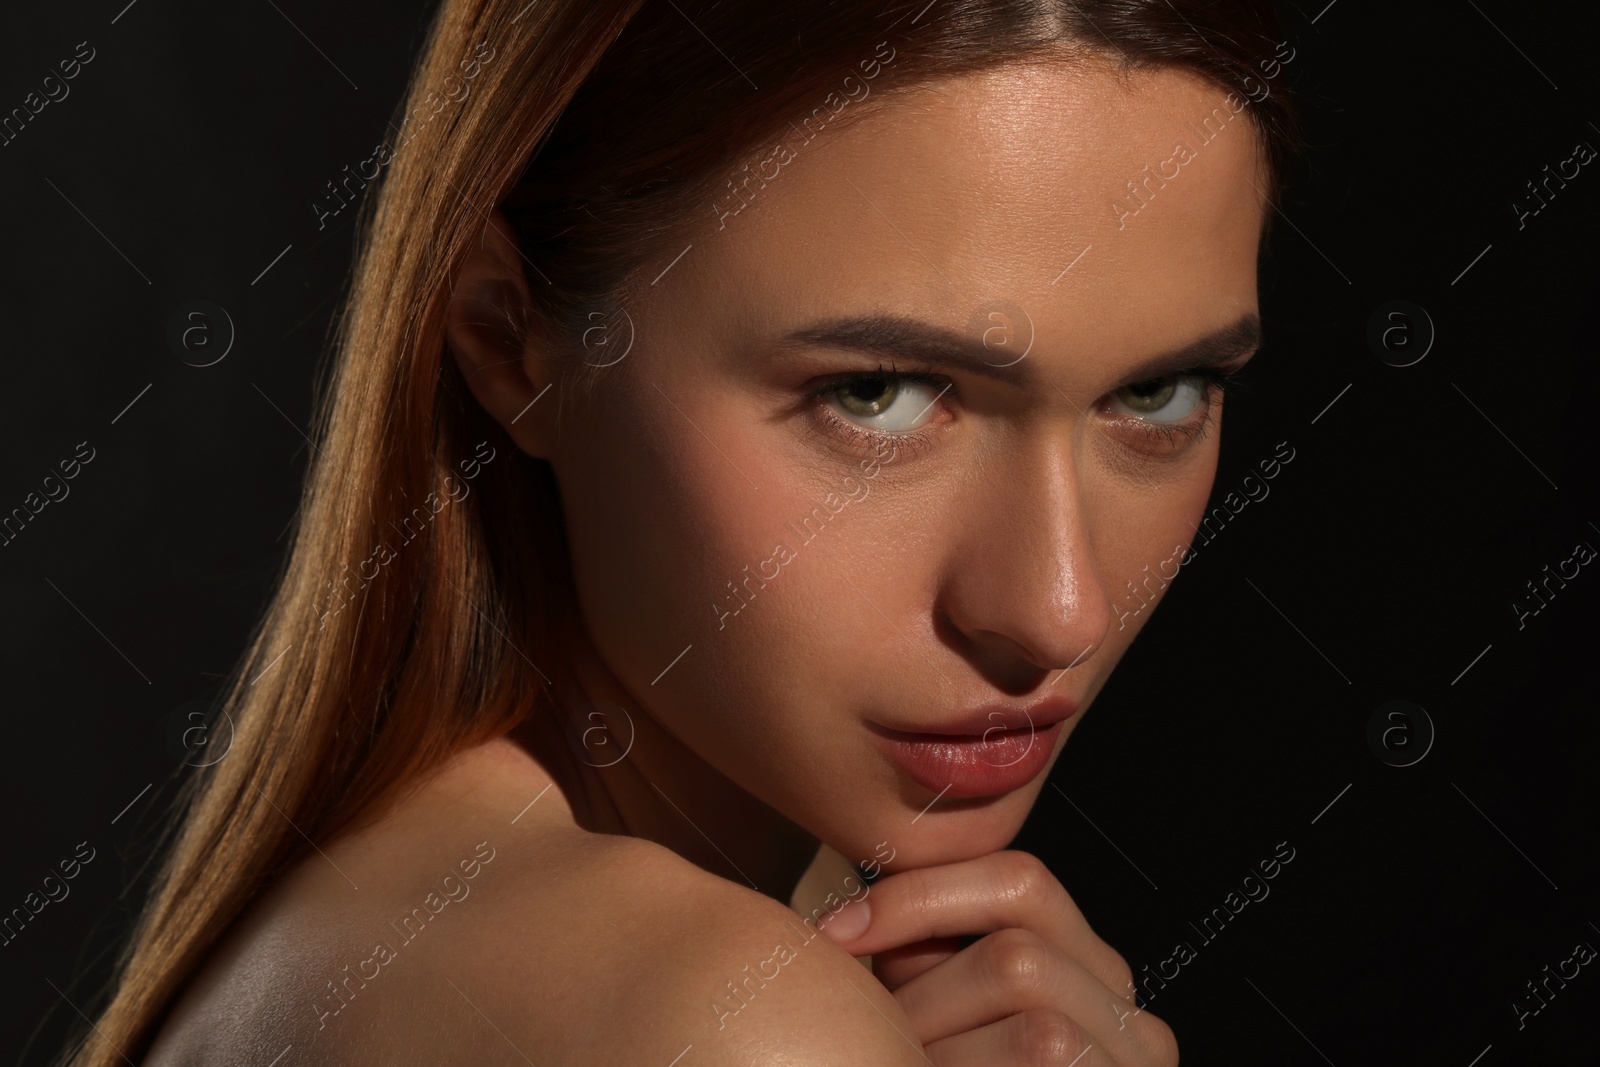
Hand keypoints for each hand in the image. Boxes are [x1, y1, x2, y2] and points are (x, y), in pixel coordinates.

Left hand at [819, 850, 1176, 1065]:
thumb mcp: (935, 1014)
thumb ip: (919, 959)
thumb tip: (837, 921)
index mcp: (1088, 969)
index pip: (1020, 879)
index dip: (918, 896)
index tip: (833, 933)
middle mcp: (1132, 1021)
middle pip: (1019, 957)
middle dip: (923, 997)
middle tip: (877, 1038)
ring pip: (1035, 1029)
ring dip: (940, 1050)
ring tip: (907, 1064)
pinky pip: (1042, 1059)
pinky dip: (958, 1066)